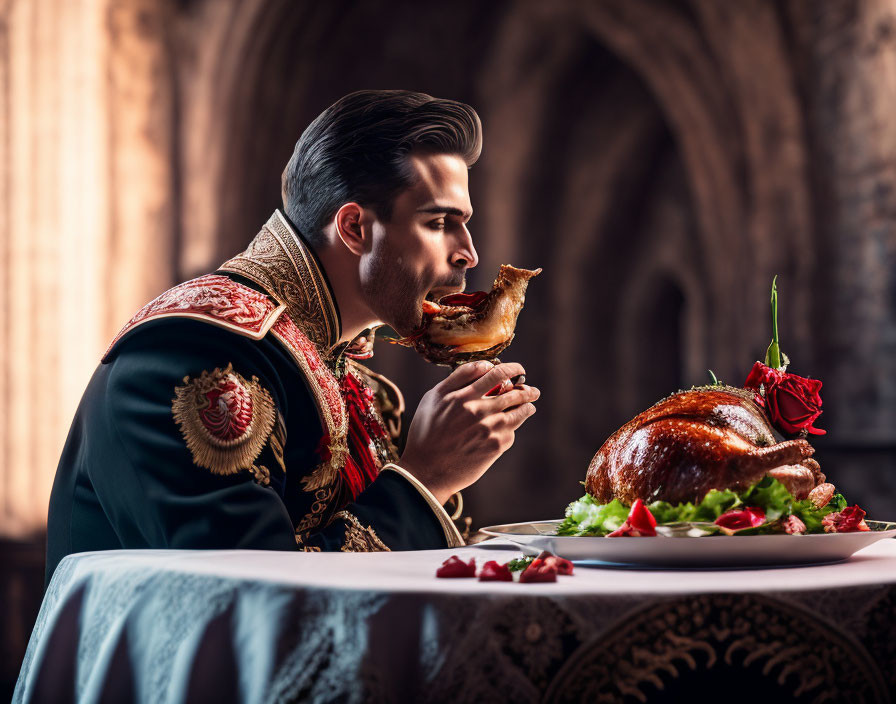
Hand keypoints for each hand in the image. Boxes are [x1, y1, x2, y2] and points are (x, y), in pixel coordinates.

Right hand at [398, 361, 539, 503]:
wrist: (427, 470)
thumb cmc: (426, 431)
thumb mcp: (433, 398)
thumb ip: (457, 378)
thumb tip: (483, 366)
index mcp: (462, 396)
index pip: (497, 374)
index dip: (512, 369)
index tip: (518, 369)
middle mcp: (478, 411)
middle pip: (514, 393)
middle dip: (527, 389)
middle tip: (533, 390)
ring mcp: (489, 429)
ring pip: (519, 412)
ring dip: (527, 406)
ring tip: (530, 405)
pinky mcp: (495, 447)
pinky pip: (511, 432)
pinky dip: (511, 428)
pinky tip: (507, 428)